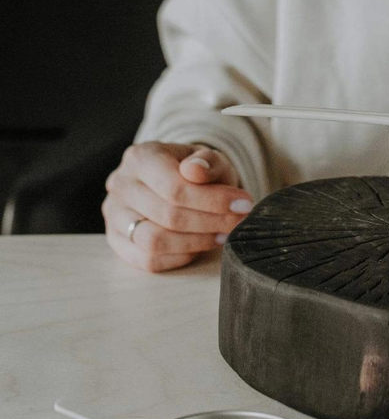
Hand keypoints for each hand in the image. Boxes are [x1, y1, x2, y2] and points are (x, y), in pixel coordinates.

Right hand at [102, 142, 253, 272]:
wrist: (176, 181)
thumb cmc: (195, 170)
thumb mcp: (209, 159)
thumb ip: (208, 161)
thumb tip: (196, 170)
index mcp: (140, 158)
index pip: (174, 187)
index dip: (213, 201)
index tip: (244, 204)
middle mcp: (120, 185)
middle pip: (167, 215)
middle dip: (211, 222)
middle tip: (239, 222)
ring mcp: (114, 215)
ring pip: (154, 242)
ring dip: (196, 242)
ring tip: (223, 235)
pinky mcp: (117, 241)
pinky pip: (147, 260)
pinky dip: (179, 257)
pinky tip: (201, 246)